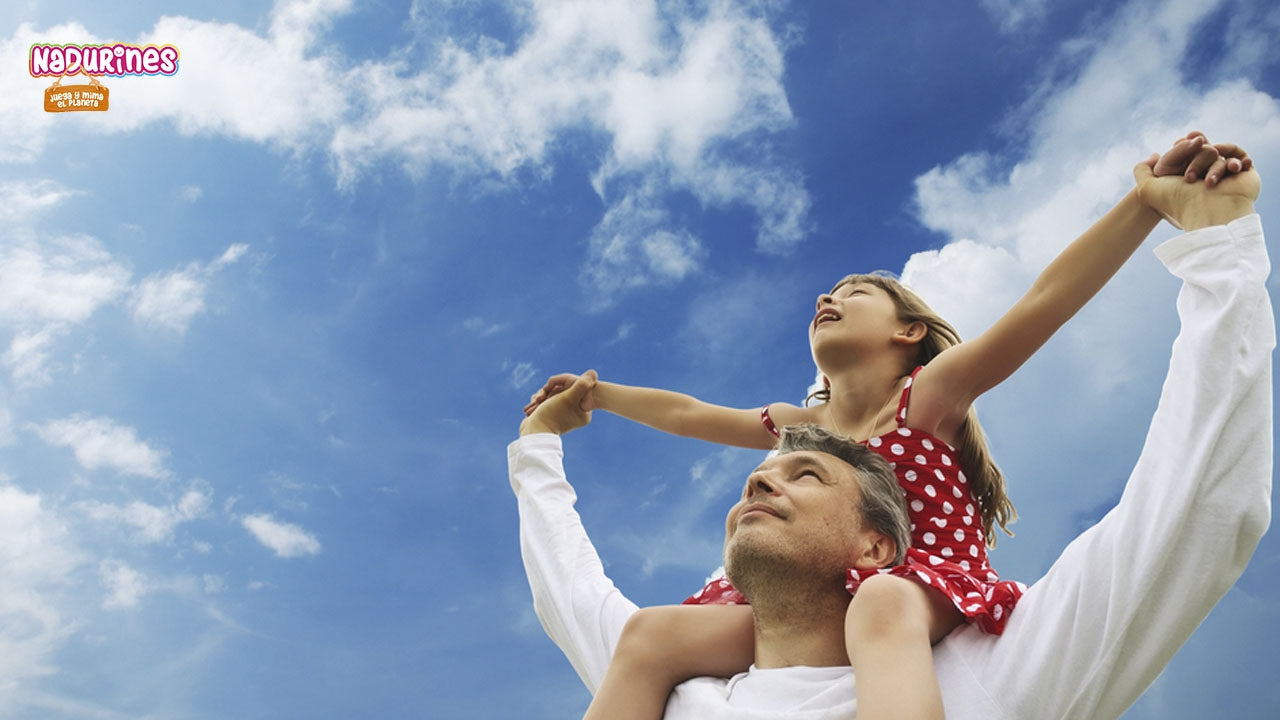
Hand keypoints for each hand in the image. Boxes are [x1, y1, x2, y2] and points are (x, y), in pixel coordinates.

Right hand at [520, 370, 597, 435]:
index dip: (560, 388)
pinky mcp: (552, 415)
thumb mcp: (568, 398)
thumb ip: (581, 385)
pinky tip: (532, 408)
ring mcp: (563, 415)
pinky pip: (547, 401)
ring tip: (535, 405)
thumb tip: (594, 373)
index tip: (553, 394)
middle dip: (548, 393)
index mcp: (584, 412)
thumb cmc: (551, 414)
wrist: (534, 432)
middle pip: (562, 392)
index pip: (575, 389)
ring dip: (541, 397)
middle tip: (540, 399)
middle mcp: (575, 414)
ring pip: (552, 396)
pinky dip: (538, 402)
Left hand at [1135, 139, 1258, 230]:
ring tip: (1209, 183)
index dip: (1182, 147)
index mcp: (1184, 176)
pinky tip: (1233, 169)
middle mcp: (1204, 176)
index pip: (1185, 148)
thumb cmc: (1178, 202)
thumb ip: (1142, 170)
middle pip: (1202, 148)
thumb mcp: (1148, 188)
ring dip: (1214, 165)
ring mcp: (1224, 176)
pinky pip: (1241, 156)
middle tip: (1189, 179)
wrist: (1207, 213)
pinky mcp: (1243, 176)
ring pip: (1219, 153)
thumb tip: (1155, 155)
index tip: (1181, 146)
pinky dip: (1236, 159)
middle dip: (1196, 159)